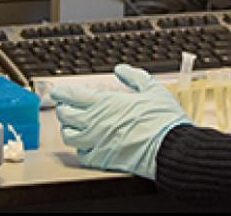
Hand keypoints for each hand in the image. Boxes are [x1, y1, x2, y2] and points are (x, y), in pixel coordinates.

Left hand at [51, 64, 190, 178]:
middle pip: (64, 115)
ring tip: (74, 125)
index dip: (61, 92)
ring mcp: (97, 143)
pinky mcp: (102, 160)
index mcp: (105, 103)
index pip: (71, 96)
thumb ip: (133, 77)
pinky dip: (80, 149)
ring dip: (68, 129)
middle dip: (63, 109)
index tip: (59, 92)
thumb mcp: (152, 89)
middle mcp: (96, 123)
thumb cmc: (163, 120)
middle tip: (66, 107)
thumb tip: (121, 69)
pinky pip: (81, 155)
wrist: (171, 148)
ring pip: (68, 136)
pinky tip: (87, 144)